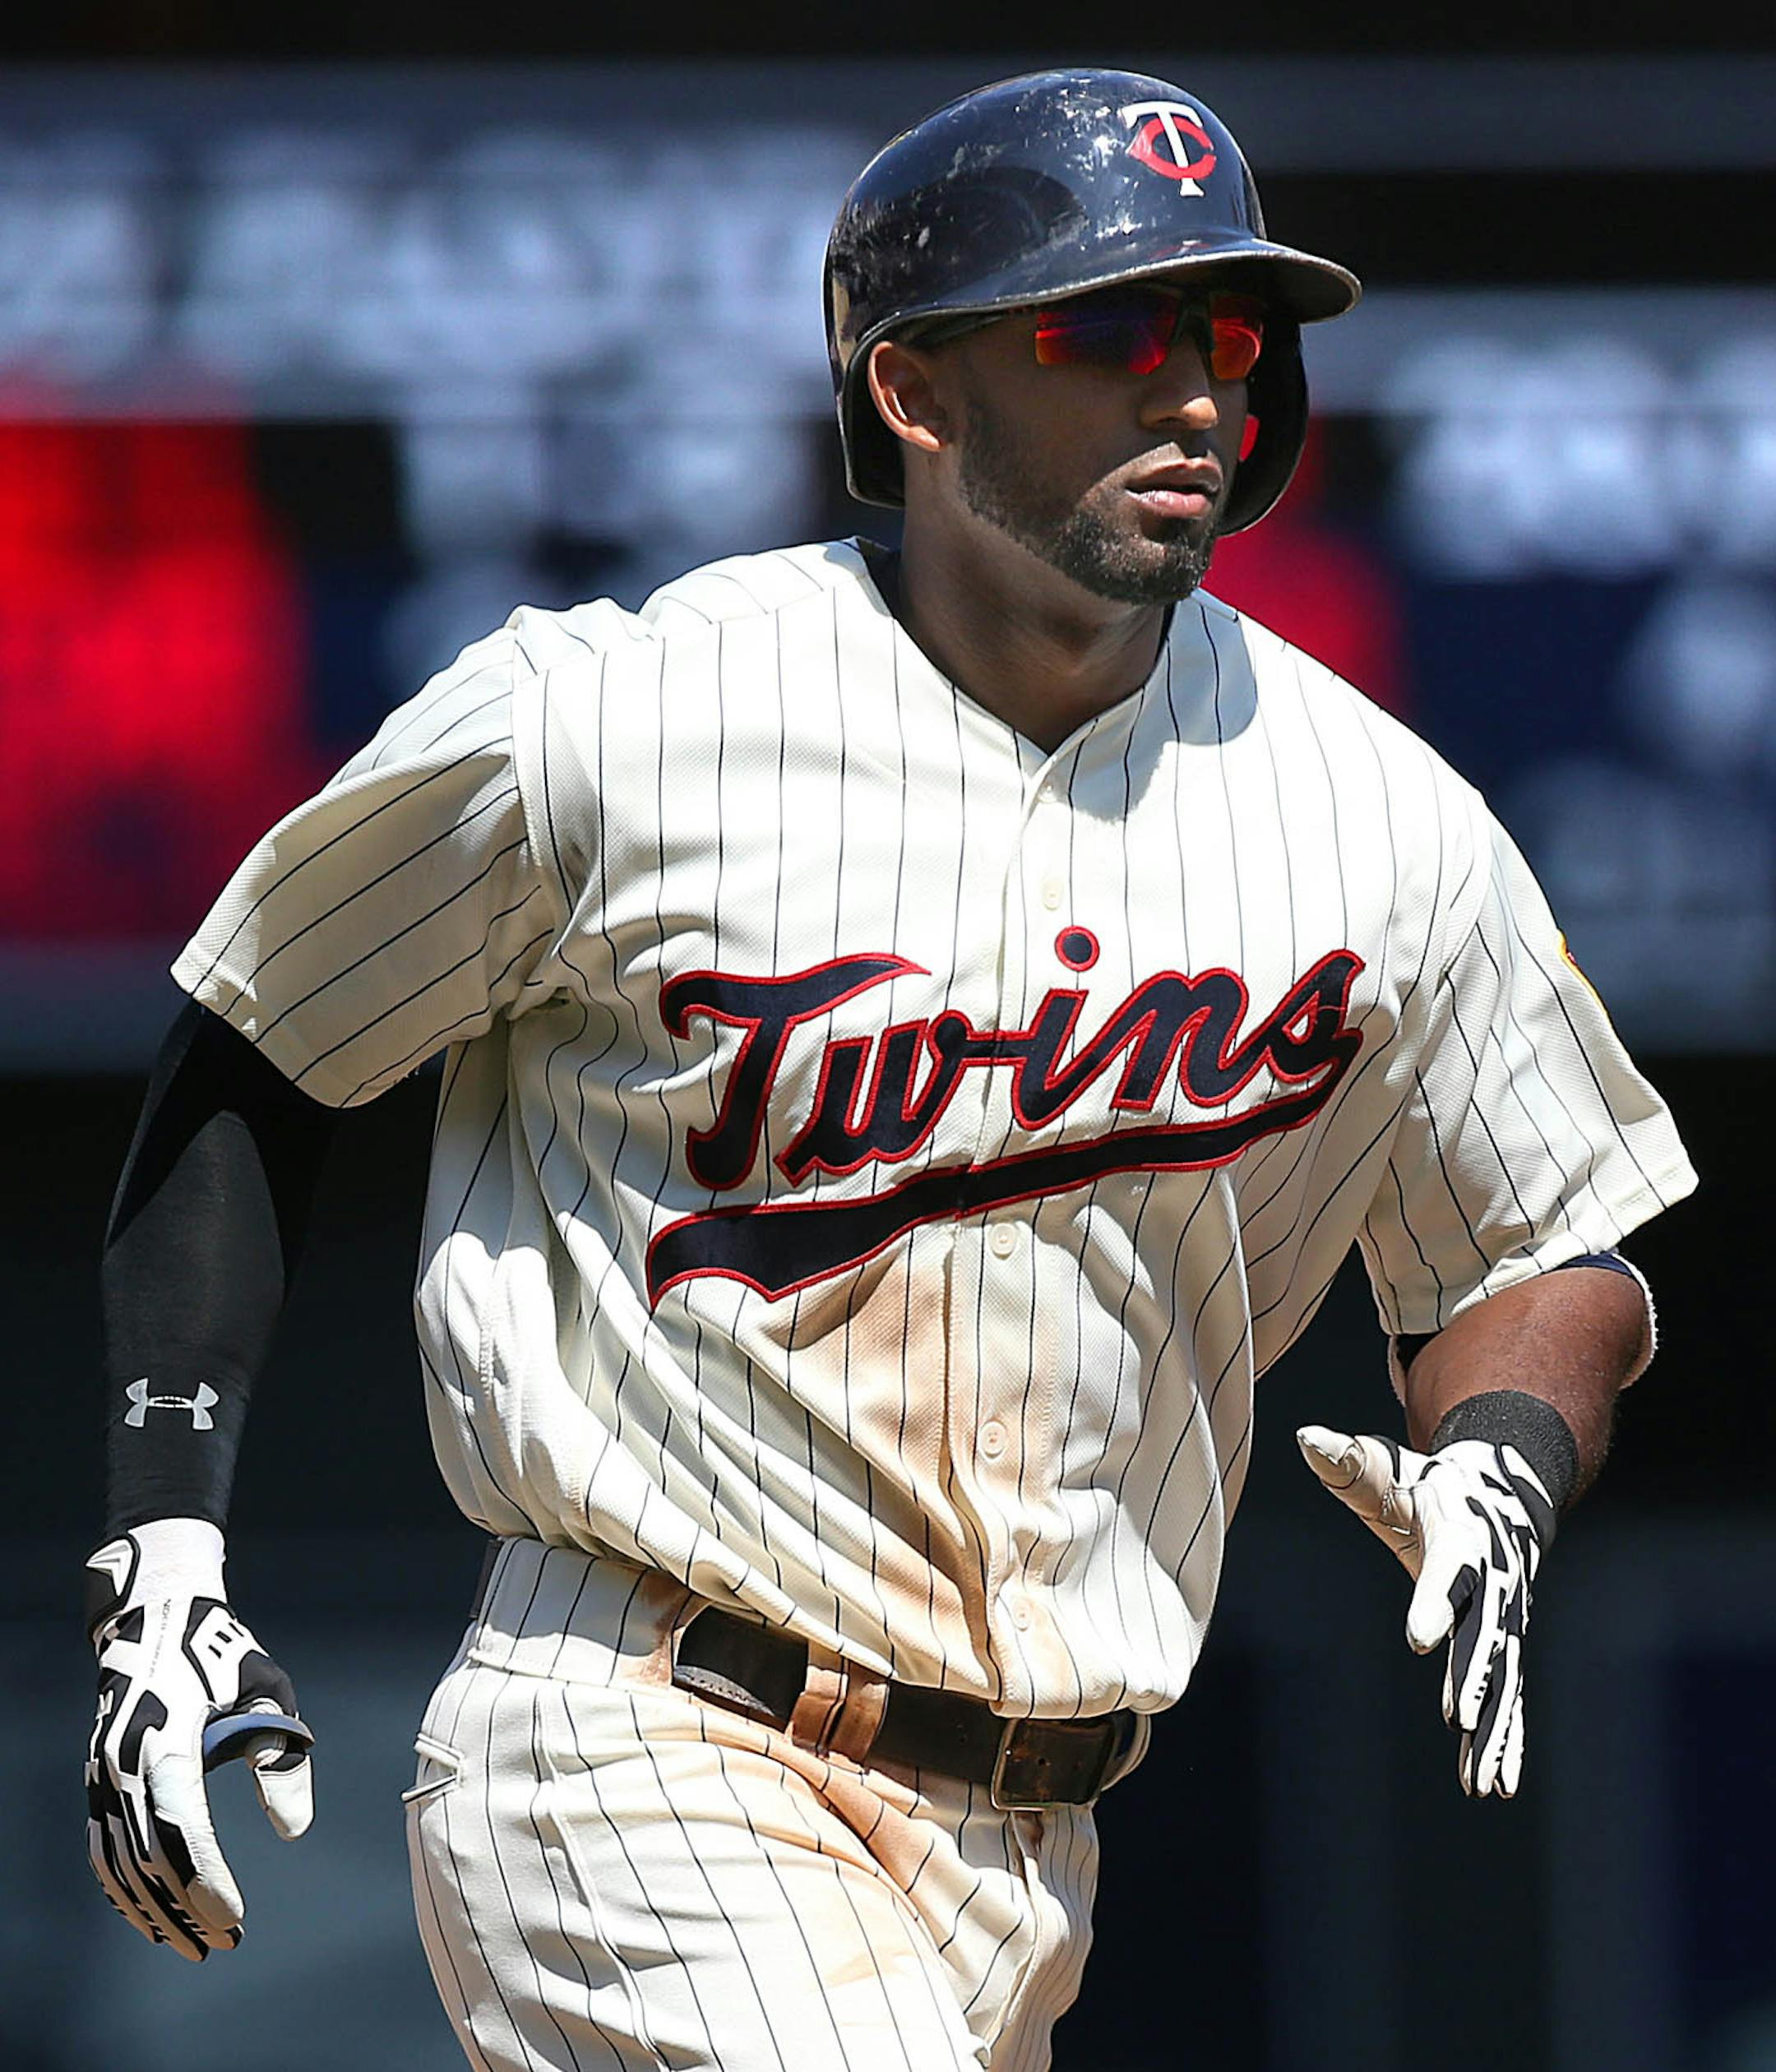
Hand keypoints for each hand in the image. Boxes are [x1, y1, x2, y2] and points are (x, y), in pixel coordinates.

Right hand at [84, 1519, 314, 1959]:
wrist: (156, 1616)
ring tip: (193, 1945)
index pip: (182, 1827)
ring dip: (153, 1910)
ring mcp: (103, 1773)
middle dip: (185, 1908)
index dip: (205, 1880)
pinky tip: (150, 1917)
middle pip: (149, 1857)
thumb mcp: (269, 1690)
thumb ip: (283, 1757)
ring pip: (119, 1862)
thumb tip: (294, 1831)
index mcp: (170, 1736)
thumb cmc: (224, 1652)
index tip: (234, 1917)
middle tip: (225, 1943)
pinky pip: (103, 1847)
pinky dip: (123, 1889)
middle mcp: (125, 1761)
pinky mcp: (96, 1780)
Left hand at [1295, 1426, 1554, 1797]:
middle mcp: (1492, 1584)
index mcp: (1460, 1538)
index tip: (1419, 1640)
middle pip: (1486, 1635)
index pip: (1448, 1573)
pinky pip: (1508, 1697)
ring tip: (1485, 1784)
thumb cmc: (1424, 1483)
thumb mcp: (1385, 1467)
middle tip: (1460, 1718)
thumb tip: (1305, 1437)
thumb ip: (1346, 1461)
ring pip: (1504, 1680)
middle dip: (1475, 1677)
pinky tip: (1497, 1782)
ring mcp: (1505, 1620)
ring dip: (1495, 1730)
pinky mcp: (1504, 1646)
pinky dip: (1505, 1738)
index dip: (1434, 1603)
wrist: (1498, 1493)